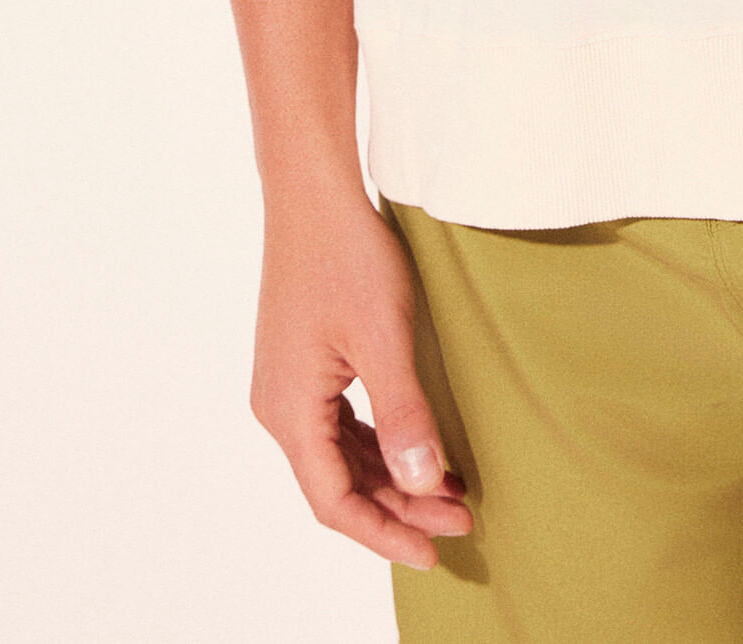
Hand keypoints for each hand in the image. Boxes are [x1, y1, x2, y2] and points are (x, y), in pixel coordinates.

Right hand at [250, 179, 473, 570]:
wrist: (314, 191)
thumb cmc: (346, 254)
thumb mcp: (384, 337)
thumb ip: (402, 415)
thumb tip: (423, 484)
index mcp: (289, 411)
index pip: (335, 502)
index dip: (385, 533)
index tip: (435, 551)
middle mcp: (279, 406)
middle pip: (338, 482)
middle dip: (400, 506)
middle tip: (463, 517)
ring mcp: (289, 383)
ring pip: (340, 455)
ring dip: (392, 476)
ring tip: (451, 489)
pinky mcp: (304, 362)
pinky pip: (339, 424)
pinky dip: (379, 444)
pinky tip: (418, 449)